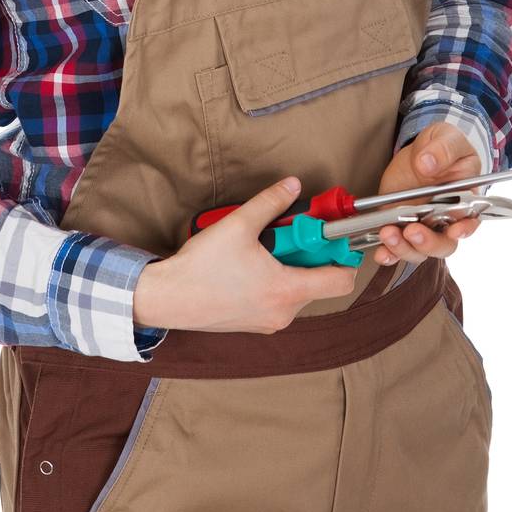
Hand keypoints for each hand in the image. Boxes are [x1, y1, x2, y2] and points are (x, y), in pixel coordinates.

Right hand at [132, 177, 358, 333]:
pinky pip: (278, 300)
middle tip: (285, 235)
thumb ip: (271, 202)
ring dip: (289, 268)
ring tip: (261, 249)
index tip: (331, 238)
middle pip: (317, 282)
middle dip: (307, 256)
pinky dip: (274, 282)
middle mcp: (283, 312)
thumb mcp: (239, 224)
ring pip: (297, 291)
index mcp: (287, 290)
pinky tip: (249, 267)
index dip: (343, 257)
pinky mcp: (254, 324)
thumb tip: (293, 186)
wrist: (168, 298)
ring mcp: (269, 322)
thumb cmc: (201, 266)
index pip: (341, 281)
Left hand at [373, 121, 484, 264]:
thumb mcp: (445, 137)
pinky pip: (398, 248)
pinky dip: (389, 254)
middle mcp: (447, 220)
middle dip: (428, 242)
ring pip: (419, 250)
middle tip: (412, 231)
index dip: (464, 229)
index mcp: (466, 198)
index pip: (470, 221)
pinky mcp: (402, 226)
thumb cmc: (442, 145)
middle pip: (444, 244)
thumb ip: (442, 149)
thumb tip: (428, 163)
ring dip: (404, 248)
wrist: (421, 152)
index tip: (454, 230)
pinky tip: (381, 252)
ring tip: (388, 233)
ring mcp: (424, 226)